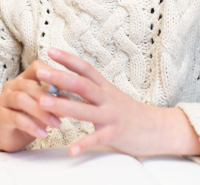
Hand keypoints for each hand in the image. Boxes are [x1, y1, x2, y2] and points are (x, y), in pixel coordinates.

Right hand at [0, 60, 61, 151]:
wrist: (12, 137)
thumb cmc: (32, 118)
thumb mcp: (46, 108)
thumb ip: (55, 101)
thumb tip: (70, 97)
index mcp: (24, 78)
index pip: (37, 67)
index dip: (52, 73)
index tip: (67, 87)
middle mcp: (12, 86)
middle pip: (29, 85)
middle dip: (48, 98)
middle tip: (65, 111)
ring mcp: (4, 100)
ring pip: (21, 99)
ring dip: (41, 112)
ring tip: (56, 124)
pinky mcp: (1, 117)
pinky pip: (16, 118)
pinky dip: (32, 126)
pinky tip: (43, 134)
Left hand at [35, 48, 199, 156]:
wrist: (160, 128)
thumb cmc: (129, 113)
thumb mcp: (110, 97)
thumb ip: (89, 92)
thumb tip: (64, 85)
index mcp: (105, 87)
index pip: (85, 68)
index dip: (68, 59)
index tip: (50, 50)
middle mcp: (107, 98)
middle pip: (81, 84)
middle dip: (59, 77)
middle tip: (39, 71)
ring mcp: (112, 115)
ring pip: (84, 109)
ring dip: (62, 105)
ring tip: (41, 103)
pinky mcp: (116, 133)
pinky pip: (98, 138)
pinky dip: (84, 144)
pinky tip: (71, 149)